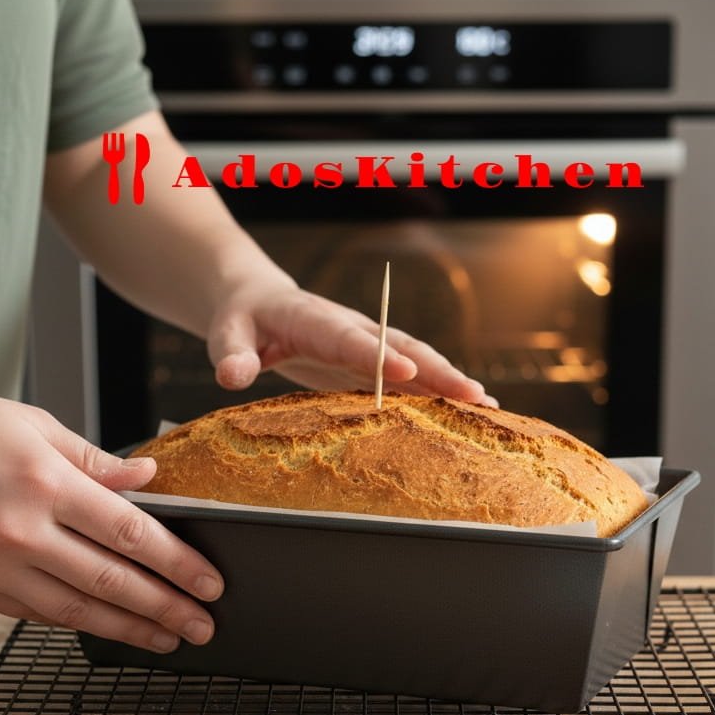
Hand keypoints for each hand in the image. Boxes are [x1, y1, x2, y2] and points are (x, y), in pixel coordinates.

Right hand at [0, 374, 221, 651]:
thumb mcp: (35, 425)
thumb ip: (96, 460)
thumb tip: (150, 477)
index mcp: (45, 481)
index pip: (131, 532)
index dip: (178, 563)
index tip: (210, 583)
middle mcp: (20, 529)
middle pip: (111, 581)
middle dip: (166, 608)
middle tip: (203, 626)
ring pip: (76, 611)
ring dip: (129, 629)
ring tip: (167, 639)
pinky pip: (36, 614)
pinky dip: (78, 623)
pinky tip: (110, 627)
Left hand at [206, 280, 497, 405]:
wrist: (258, 302)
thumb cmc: (241, 321)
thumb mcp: (226, 335)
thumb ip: (231, 354)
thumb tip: (233, 376)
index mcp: (315, 321)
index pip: (350, 339)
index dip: (379, 356)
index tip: (408, 373)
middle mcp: (351, 330)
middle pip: (401, 347)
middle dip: (438, 371)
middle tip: (473, 396)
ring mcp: (366, 345)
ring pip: (416, 361)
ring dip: (450, 384)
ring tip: (489, 408)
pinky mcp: (370, 363)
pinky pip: (410, 378)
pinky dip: (438, 394)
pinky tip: (467, 413)